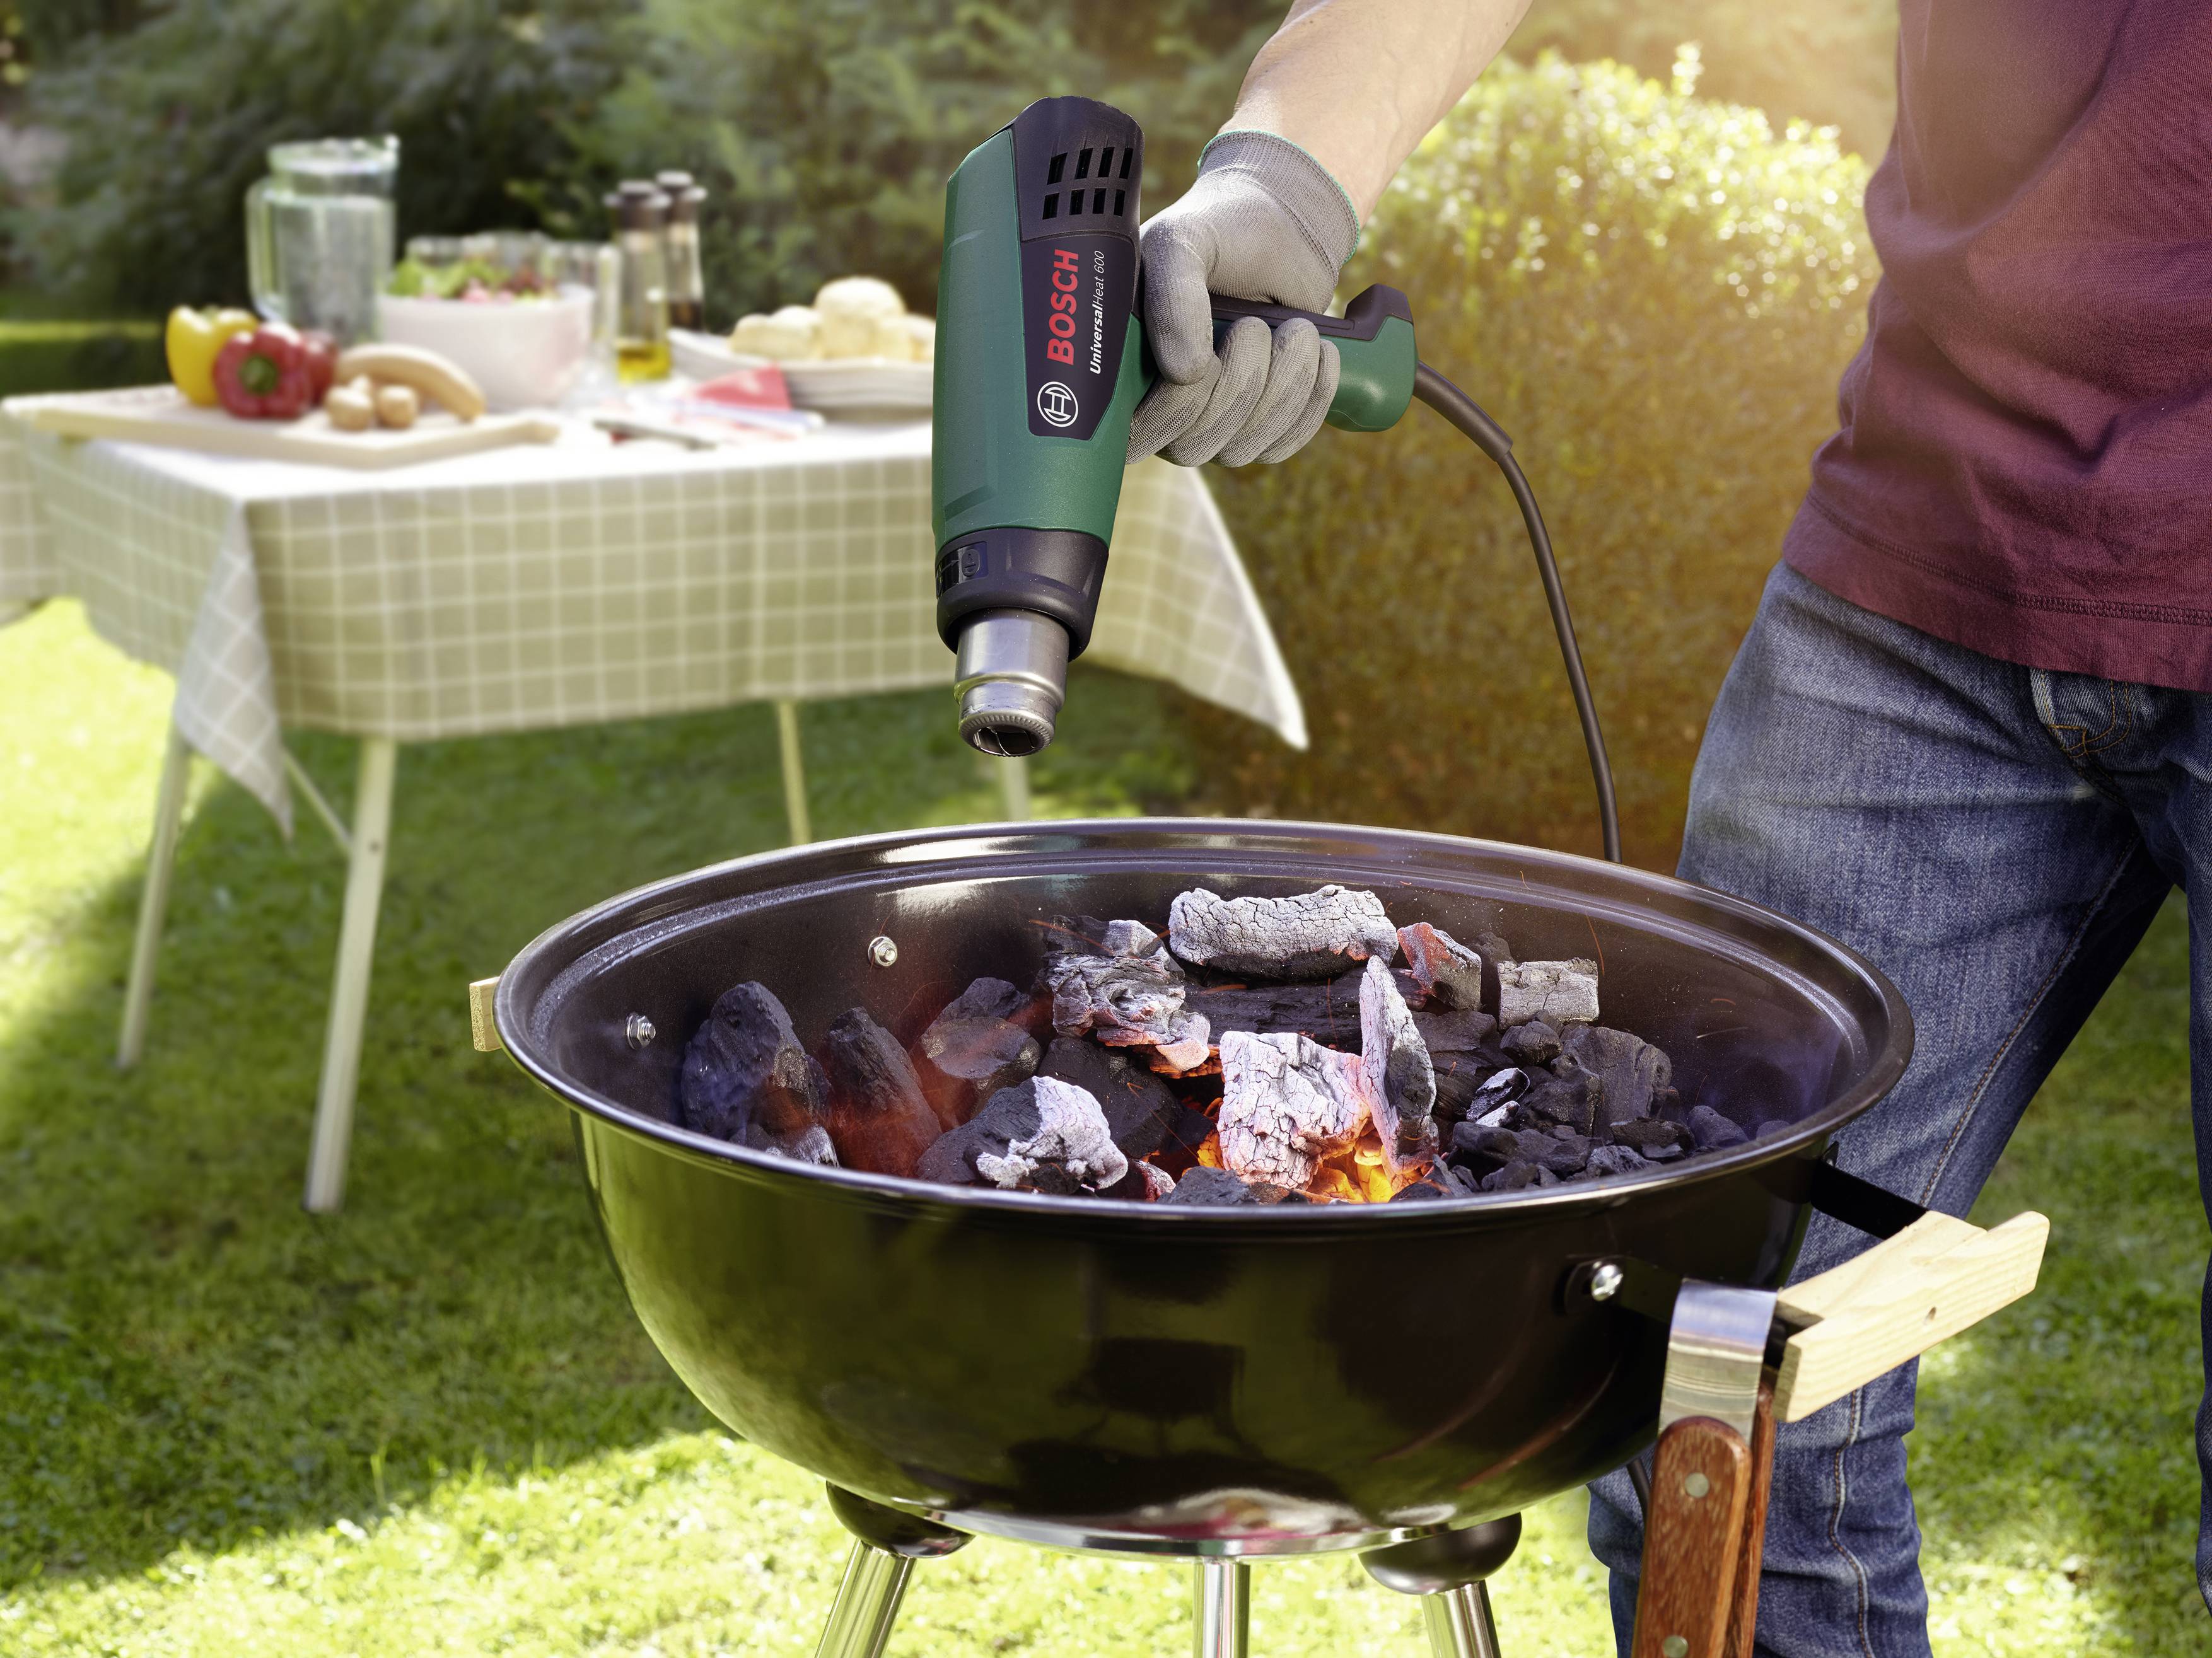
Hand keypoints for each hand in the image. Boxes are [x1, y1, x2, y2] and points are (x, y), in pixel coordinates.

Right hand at [1128, 132, 1360, 466]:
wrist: (1282, 226)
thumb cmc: (1220, 231)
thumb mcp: (1183, 242)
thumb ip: (1172, 292)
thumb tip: (1185, 373)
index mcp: (1128, 366)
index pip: (1133, 437)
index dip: (1171, 412)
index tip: (1204, 359)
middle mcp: (1165, 406)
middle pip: (1193, 448)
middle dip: (1237, 386)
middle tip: (1254, 325)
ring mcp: (1216, 423)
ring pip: (1244, 449)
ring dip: (1282, 386)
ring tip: (1297, 328)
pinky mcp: (1266, 426)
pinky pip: (1285, 443)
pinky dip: (1311, 397)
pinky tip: (1319, 352)